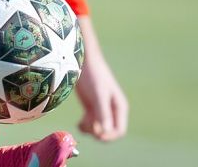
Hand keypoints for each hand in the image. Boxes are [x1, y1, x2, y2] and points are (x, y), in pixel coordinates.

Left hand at [75, 17, 128, 140]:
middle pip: (108, 132)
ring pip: (98, 129)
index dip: (109, 136)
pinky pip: (90, 124)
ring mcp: (101, 109)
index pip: (119, 131)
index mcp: (119, 107)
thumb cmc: (93, 75)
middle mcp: (112, 110)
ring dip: (89, 129)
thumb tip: (106, 132)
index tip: (96, 135)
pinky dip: (84, 126)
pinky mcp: (91, 107)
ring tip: (81, 122)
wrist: (81, 61)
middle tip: (86, 123)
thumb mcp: (98, 94)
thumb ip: (103, 113)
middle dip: (97, 132)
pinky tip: (78, 123)